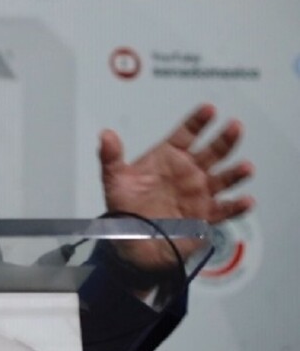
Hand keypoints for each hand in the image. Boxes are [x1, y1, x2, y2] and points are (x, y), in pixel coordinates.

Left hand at [99, 103, 253, 271]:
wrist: (132, 240)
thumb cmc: (125, 207)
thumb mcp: (115, 180)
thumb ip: (111, 156)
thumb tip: (105, 134)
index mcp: (169, 158)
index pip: (186, 134)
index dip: (197, 122)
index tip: (209, 109)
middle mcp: (189, 172)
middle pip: (212, 151)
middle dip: (224, 139)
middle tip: (234, 126)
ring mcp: (200, 193)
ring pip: (224, 179)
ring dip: (236, 172)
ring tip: (245, 167)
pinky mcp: (205, 216)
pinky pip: (225, 210)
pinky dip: (236, 206)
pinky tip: (245, 201)